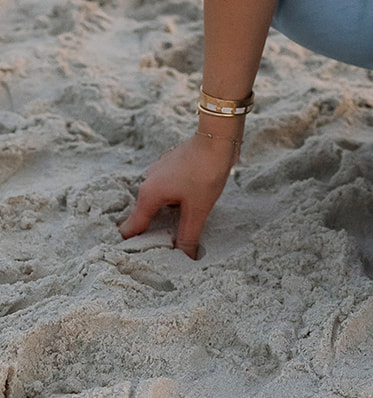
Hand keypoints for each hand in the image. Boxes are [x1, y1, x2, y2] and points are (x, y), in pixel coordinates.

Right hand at [118, 133, 238, 258]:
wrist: (218, 137)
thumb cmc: (205, 171)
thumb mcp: (197, 209)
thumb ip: (188, 236)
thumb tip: (185, 260)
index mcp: (148, 195)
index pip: (130, 228)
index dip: (133, 246)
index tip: (140, 259)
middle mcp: (148, 182)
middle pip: (143, 215)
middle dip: (153, 232)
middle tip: (165, 248)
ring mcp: (158, 172)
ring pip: (156, 202)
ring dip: (165, 215)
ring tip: (178, 229)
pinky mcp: (169, 166)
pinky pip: (165, 190)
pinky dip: (172, 201)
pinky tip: (187, 206)